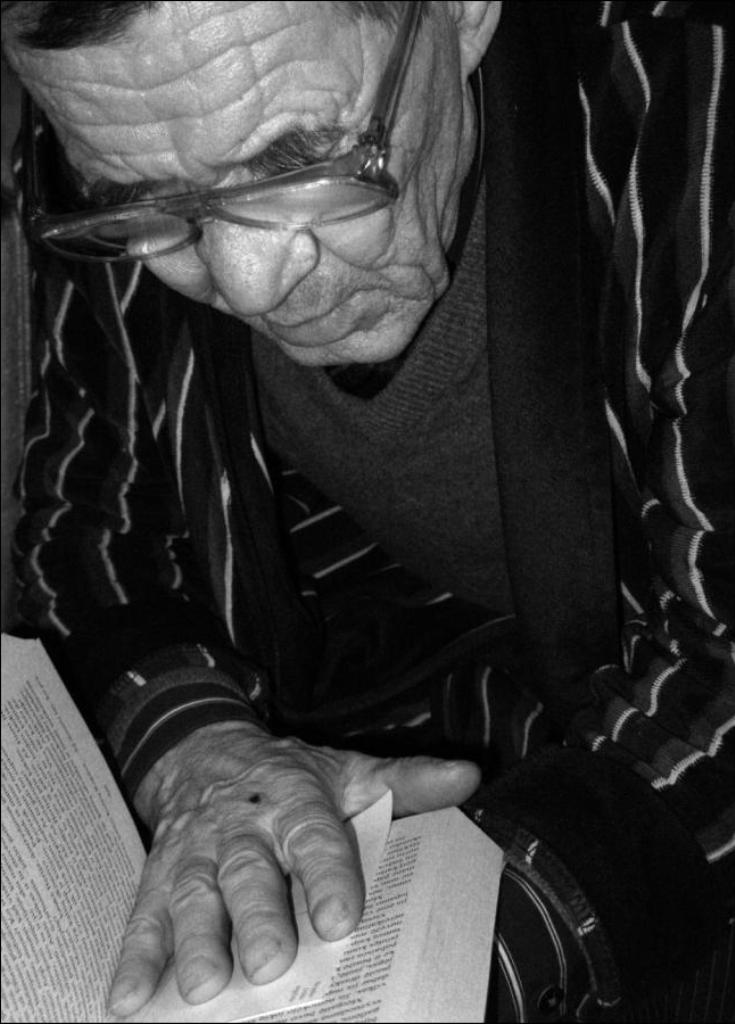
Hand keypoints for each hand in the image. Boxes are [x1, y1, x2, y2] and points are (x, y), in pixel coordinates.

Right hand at [107, 720, 479, 1015]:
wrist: (203, 750)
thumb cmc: (286, 775)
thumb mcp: (347, 770)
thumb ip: (406, 781)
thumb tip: (468, 775)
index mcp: (293, 800)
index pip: (314, 837)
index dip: (328, 875)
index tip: (340, 918)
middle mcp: (242, 828)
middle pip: (249, 872)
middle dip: (257, 918)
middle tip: (269, 963)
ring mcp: (196, 852)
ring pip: (195, 895)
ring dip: (194, 942)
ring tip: (202, 987)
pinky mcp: (160, 875)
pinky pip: (145, 914)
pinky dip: (134, 956)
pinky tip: (128, 998)